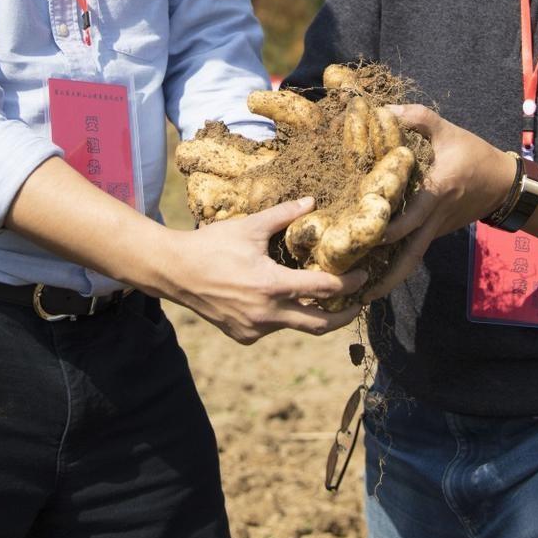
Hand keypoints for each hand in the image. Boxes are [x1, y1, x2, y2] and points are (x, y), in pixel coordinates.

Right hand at [156, 197, 366, 343]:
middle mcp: (268, 314)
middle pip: (319, 324)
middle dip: (344, 316)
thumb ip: (284, 215)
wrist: (175, 272)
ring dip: (311, 313)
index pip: (325, 288)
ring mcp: (255, 330)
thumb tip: (311, 201)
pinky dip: (283, 316)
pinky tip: (283, 300)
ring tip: (325, 299)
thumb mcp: (249, 227)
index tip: (363, 275)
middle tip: (359, 304)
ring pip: (294, 325)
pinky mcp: (243, 336)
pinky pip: (272, 329)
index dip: (349, 282)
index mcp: (273, 286)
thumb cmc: (212, 246)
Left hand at [363, 106, 516, 303]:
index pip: (409, 217)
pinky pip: (414, 250)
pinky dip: (396, 262)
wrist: (506, 185)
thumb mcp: (449, 131)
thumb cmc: (475, 155)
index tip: (361, 238)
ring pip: (411, 259)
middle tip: (355, 291)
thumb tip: (384, 111)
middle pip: (409, 256)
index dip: (386, 229)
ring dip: (389, 278)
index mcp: (436, 193)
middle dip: (385, 276)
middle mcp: (434, 218)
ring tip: (362, 296)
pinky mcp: (435, 233)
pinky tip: (373, 271)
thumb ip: (418, 118)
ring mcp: (435, 230)